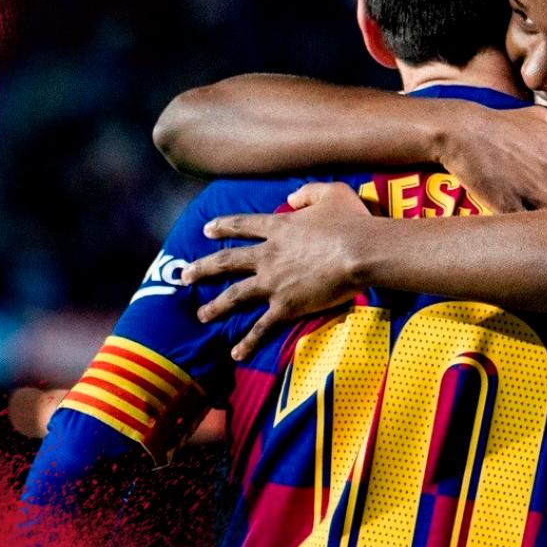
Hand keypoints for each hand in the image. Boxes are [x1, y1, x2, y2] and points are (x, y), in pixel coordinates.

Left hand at [181, 182, 373, 360]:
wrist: (360, 252)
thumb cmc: (352, 222)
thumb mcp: (332, 193)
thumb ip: (307, 193)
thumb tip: (290, 198)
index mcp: (278, 227)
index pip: (242, 225)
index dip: (222, 226)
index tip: (206, 230)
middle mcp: (267, 255)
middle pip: (227, 261)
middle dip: (203, 268)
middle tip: (185, 275)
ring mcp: (273, 282)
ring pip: (235, 295)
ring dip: (215, 306)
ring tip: (201, 315)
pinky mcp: (286, 306)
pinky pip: (262, 328)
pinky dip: (248, 342)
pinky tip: (235, 353)